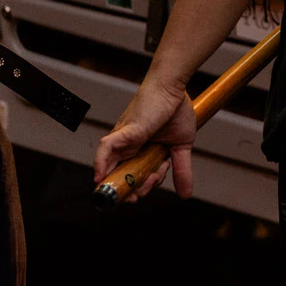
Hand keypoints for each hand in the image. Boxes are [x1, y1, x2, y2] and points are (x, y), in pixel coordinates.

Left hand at [93, 75, 197, 202]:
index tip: (144, 193)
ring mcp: (126, 140)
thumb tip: (186, 195)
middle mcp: (131, 147)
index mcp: (144, 150)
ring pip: (114, 168)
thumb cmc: (176, 110)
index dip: (140, 187)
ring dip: (118, 183)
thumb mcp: (181, 146)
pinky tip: (99, 178)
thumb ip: (182, 170)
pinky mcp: (124, 131)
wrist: (175, 88)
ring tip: (128, 194)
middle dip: (128, 191)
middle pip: (123, 175)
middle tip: (135, 198)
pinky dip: (100, 163)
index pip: (138, 176)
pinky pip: (106, 148)